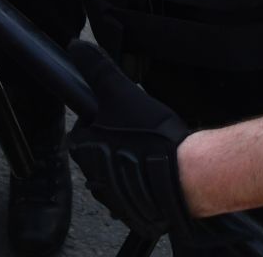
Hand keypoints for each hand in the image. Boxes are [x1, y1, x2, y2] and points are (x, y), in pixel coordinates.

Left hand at [65, 40, 205, 239]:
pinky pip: (132, 195)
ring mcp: (113, 200)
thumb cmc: (152, 137)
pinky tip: (158, 170)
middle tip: (136, 129)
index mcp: (84, 150)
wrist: (186, 175)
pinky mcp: (134, 214)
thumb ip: (97, 69)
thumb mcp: (122, 92)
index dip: (99, 118)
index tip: (118, 113)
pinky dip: (142, 183)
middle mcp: (93, 178)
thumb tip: (76, 47)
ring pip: (113, 175)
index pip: (82, 129)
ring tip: (149, 148)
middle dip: (112, 142)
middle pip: (97, 153)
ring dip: (126, 163)